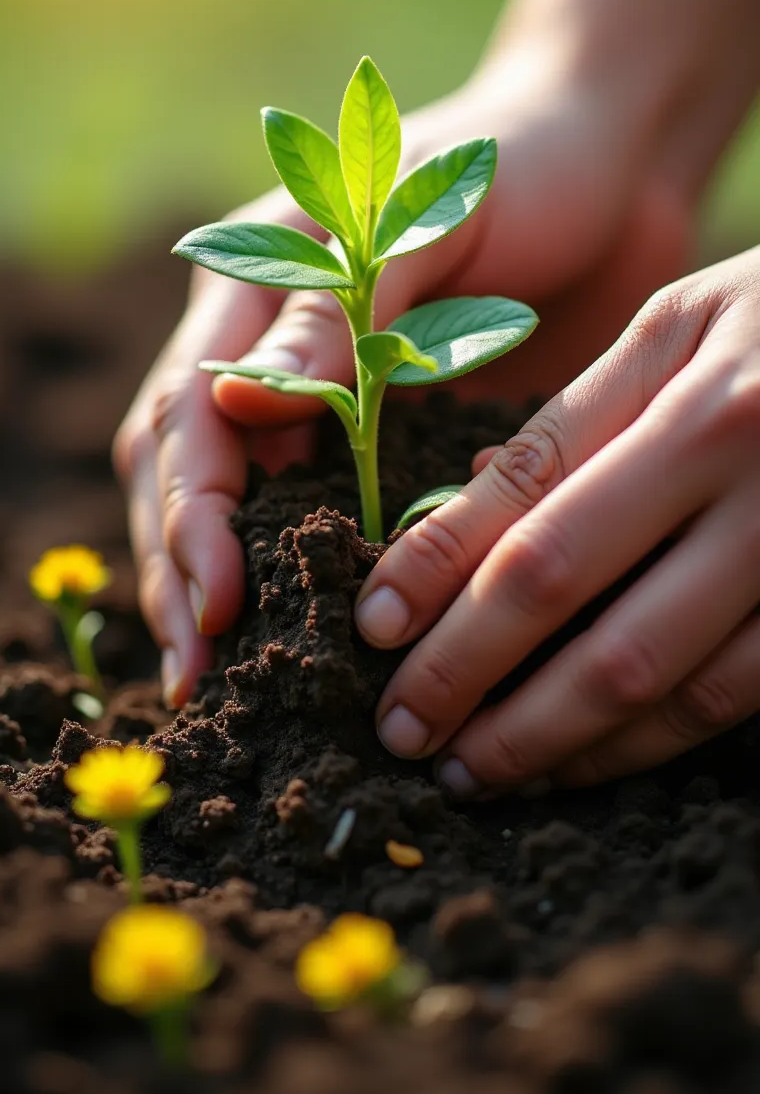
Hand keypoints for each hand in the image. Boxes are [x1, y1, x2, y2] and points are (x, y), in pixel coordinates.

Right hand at [114, 45, 687, 708]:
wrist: (607, 167)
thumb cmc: (516, 165)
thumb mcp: (424, 220)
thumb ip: (336, 308)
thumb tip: (233, 400)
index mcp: (255, 283)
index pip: (187, 415)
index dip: (192, 515)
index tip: (217, 604)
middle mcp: (268, 348)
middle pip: (187, 474)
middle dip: (183, 574)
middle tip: (196, 677)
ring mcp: (320, 397)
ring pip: (240, 504)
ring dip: (222, 589)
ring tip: (223, 684)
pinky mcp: (382, 435)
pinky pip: (325, 513)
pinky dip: (305, 578)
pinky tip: (307, 643)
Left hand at [356, 247, 759, 793]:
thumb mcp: (683, 322)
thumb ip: (582, 414)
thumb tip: (468, 505)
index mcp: (684, 368)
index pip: (524, 484)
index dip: (433, 563)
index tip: (371, 626)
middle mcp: (737, 451)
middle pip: (562, 580)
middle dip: (462, 666)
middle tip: (398, 729)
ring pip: (645, 664)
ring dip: (541, 733)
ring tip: (468, 771)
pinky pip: (727, 696)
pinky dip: (640, 744)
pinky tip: (577, 764)